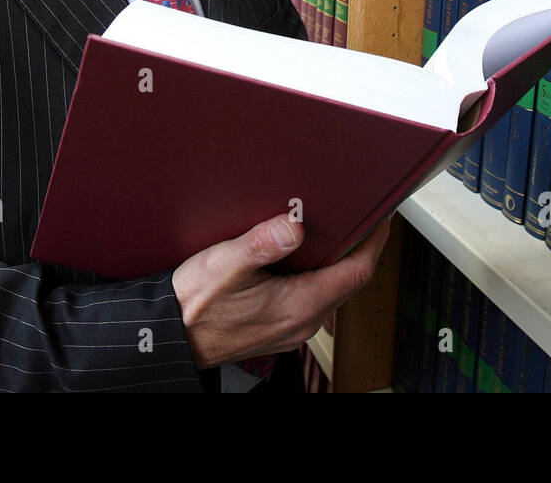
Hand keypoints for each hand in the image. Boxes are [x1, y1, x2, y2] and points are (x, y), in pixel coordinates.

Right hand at [171, 215, 391, 369]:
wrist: (169, 335)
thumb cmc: (193, 304)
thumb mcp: (225, 263)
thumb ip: (261, 242)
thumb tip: (293, 226)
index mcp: (299, 306)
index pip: (357, 272)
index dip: (374, 241)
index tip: (381, 216)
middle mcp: (302, 322)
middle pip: (348, 280)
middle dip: (357, 247)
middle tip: (358, 215)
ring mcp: (291, 328)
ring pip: (330, 290)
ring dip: (335, 261)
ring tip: (332, 230)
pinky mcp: (278, 327)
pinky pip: (311, 298)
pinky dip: (315, 275)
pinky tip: (300, 257)